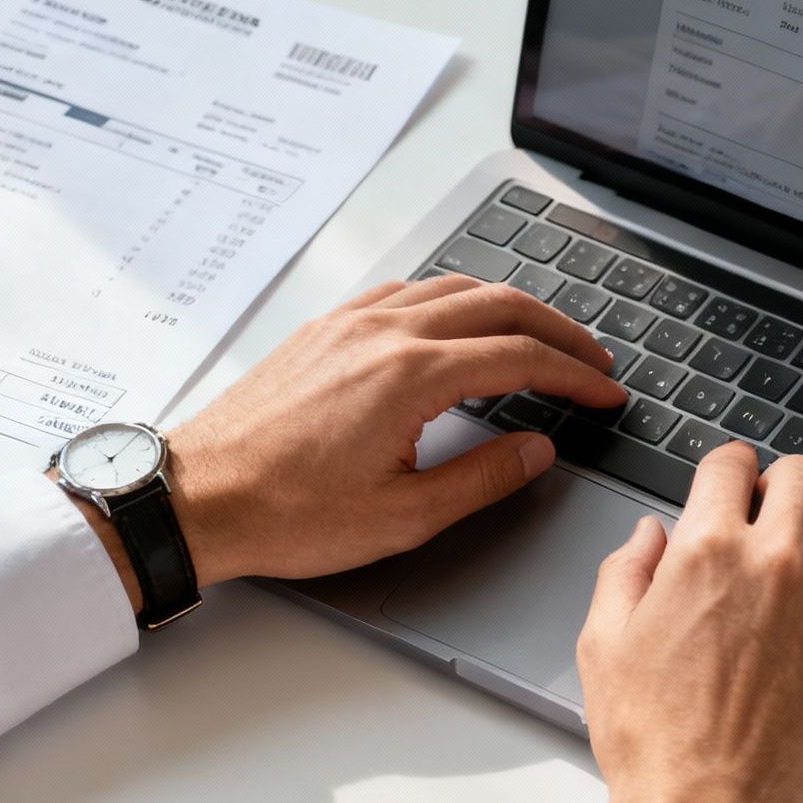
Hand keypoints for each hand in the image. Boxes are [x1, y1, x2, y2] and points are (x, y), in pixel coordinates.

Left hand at [157, 275, 625, 585]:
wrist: (196, 498)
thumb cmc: (285, 513)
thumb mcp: (404, 516)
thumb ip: (484, 477)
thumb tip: (537, 449)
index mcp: (411, 376)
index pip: (522, 357)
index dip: (576, 375)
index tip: (606, 393)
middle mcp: (383, 333)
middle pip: (498, 303)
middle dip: (558, 328)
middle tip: (592, 358)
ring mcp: (349, 324)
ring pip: (452, 286)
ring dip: (508, 305)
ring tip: (540, 336)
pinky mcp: (322, 330)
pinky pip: (404, 291)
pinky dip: (451, 299)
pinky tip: (458, 324)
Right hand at [576, 444, 802, 802]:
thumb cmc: (655, 743)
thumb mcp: (604, 646)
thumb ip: (625, 573)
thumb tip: (647, 534)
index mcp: (705, 552)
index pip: (731, 463)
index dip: (728, 473)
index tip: (732, 490)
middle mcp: (773, 561)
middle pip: (801, 473)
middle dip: (783, 488)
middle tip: (773, 521)